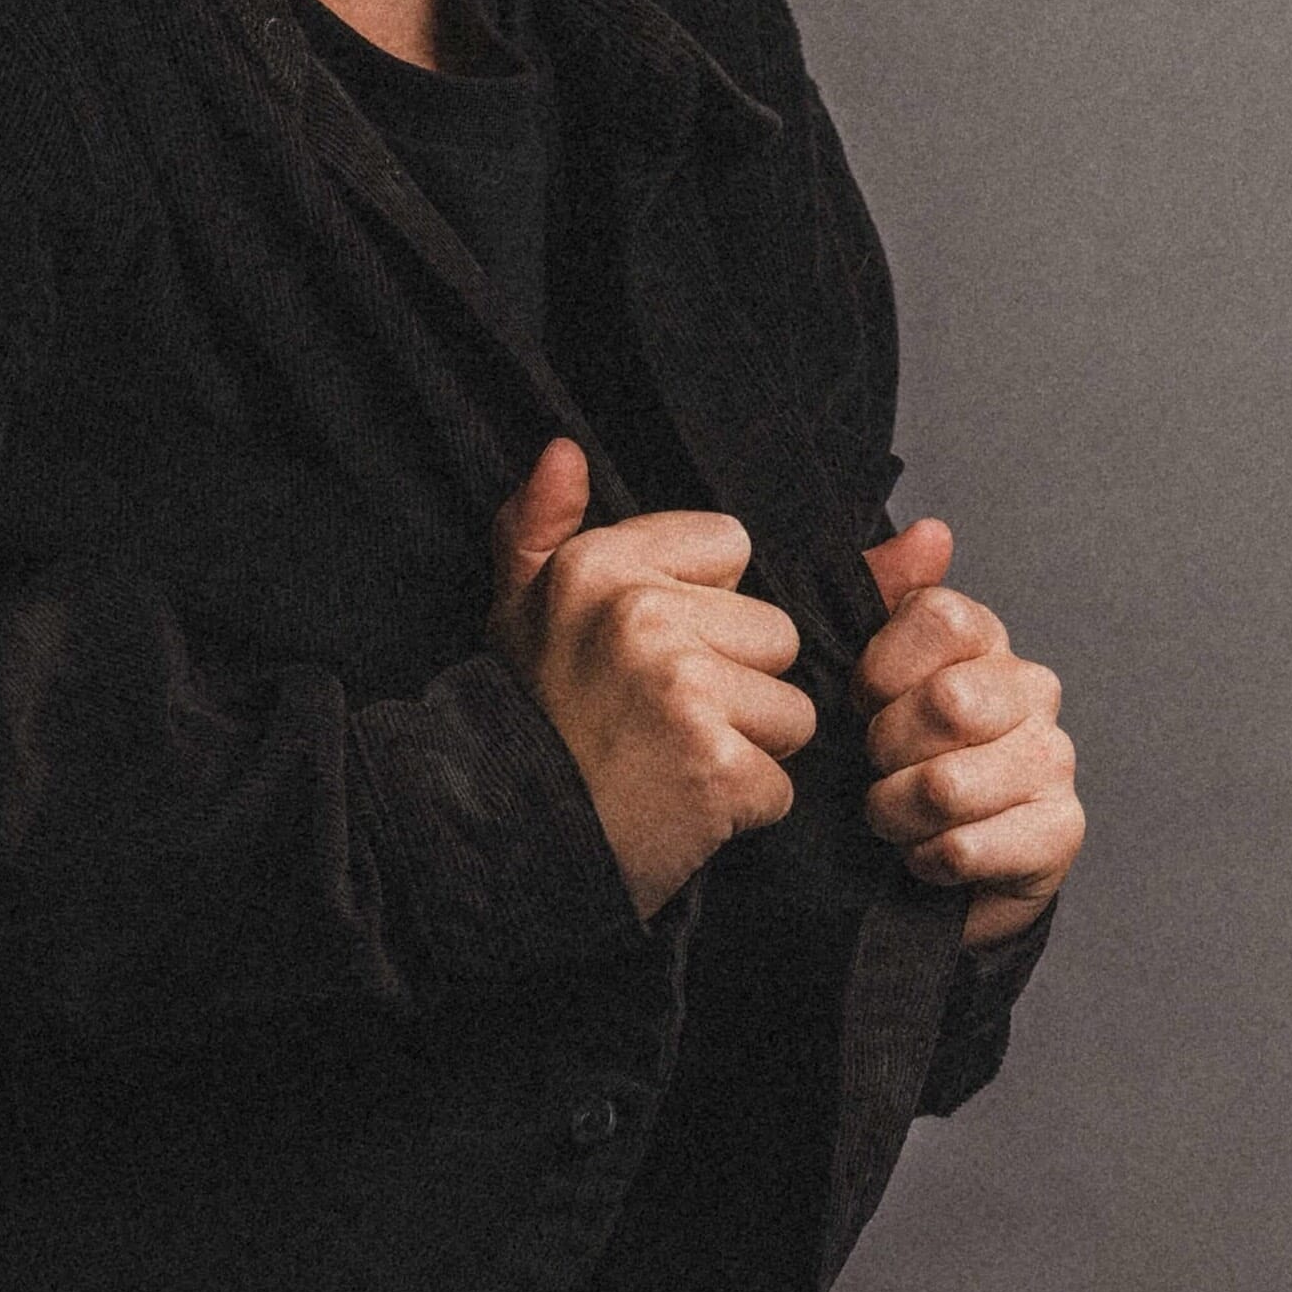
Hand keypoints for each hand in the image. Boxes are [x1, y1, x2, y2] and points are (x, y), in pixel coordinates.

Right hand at [489, 436, 816, 921]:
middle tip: (661, 720)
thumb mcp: (518, 610)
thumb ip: (542, 524)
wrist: (501, 840)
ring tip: (672, 763)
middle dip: (736, 684)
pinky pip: (779, 784)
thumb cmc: (528, 722)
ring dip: (745, 748)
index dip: (704, 606)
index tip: (646, 651)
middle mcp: (642, 616)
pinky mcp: (716, 768)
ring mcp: (683, 691)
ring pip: (789, 711)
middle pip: (774, 634)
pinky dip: (740, 810)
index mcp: (601, 564)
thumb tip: (563, 451)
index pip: (733, 548)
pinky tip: (682, 807)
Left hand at [856, 516, 1082, 946]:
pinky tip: (928, 855)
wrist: (929, 869)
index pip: (938, 617)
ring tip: (896, 820)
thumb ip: (880, 596)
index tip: (862, 704)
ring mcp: (1052, 758)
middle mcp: (1030, 689)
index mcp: (983, 641)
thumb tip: (931, 534)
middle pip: (949, 702)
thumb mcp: (863, 678)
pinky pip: (967, 846)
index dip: (880, 670)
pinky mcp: (1061, 830)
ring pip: (948, 784)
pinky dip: (927, 859)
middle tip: (875, 771)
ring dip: (897, 816)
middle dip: (885, 751)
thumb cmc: (894, 765)